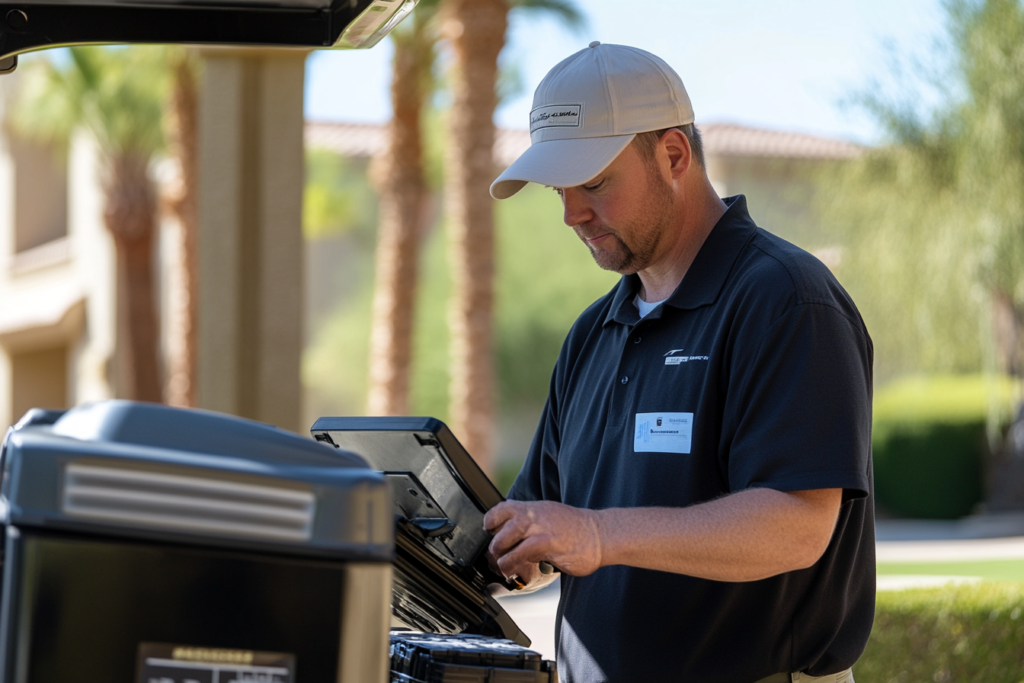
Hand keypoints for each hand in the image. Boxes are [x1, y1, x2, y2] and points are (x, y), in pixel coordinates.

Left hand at [484, 500, 603, 581]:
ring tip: (502, 566)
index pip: (502, 509)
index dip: (491, 522)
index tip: (490, 533)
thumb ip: (532, 525)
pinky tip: (513, 571)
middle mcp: (534, 514)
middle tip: (496, 557)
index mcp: (534, 508)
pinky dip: (512, 564)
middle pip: (499, 525)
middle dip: (494, 544)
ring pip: (505, 538)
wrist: (602, 535)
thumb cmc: (577, 531)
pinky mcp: (547, 543)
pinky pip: (520, 553)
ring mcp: (540, 527)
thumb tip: (513, 537)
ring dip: (499, 556)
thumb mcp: (550, 519)